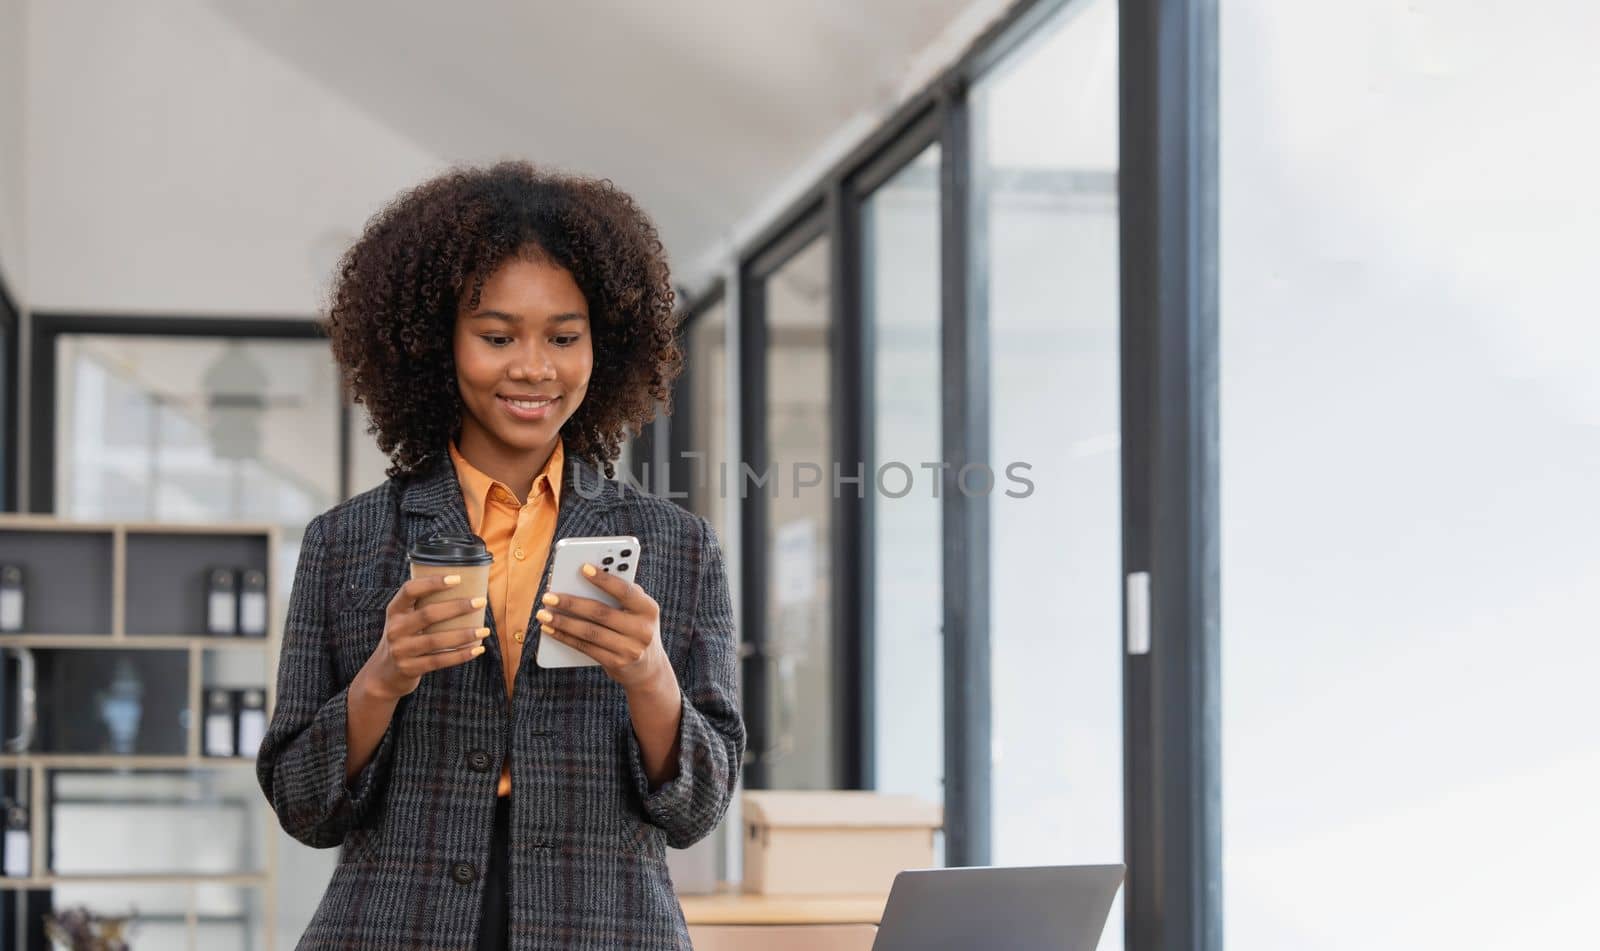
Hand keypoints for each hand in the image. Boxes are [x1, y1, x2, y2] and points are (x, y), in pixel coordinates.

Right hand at [360, 575, 490, 699]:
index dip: (432, 583)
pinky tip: (477, 650)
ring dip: (464, 635)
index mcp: (394, 610)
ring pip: (436, 640)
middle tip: (480, 602)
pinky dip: (460, 655)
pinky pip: (439, 661)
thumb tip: (464, 586)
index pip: (410, 590)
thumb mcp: (404, 619)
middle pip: (428, 614)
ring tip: (485, 630)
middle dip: (457, 607)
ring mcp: (400, 650)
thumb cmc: (405, 637)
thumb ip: (423, 605)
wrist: (384, 673)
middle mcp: (395, 629)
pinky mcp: (409, 668)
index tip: (457, 578)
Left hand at [536, 564, 669, 690]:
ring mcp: (630, 649)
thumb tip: (584, 578)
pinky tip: (550, 629)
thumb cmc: (635, 628)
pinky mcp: (616, 664)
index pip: (624, 591)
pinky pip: (586, 648)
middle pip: (601, 613)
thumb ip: (620, 594)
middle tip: (548, 596)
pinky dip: (565, 638)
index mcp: (648, 609)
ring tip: (543, 613)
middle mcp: (642, 630)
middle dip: (571, 603)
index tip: (583, 567)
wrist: (648, 669)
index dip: (604, 579)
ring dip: (563, 622)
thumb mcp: (638, 610)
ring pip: (590, 633)